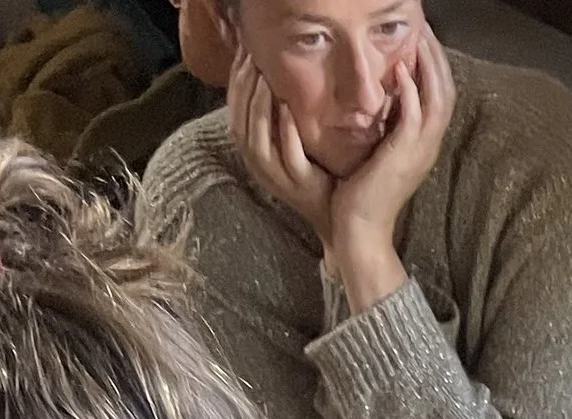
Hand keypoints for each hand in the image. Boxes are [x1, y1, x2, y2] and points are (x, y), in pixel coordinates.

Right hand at [229, 54, 337, 241]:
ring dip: (258, 106)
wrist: (336, 215)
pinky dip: (285, 131)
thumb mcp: (289, 139)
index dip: (235, 80)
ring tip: (263, 77)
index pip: (234, 109)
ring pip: (256, 139)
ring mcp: (278, 177)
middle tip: (251, 56)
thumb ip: (277, 112)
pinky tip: (288, 109)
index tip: (242, 50)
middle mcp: (259, 164)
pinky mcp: (301, 185)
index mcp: (253, 150)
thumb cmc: (314, 172)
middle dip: (242, 87)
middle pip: (239, 121)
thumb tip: (273, 71)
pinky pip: (288, 155)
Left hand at [326, 24, 455, 291]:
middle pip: (445, 91)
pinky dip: (412, 93)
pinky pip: (415, 118)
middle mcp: (428, 145)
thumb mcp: (378, 151)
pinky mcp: (404, 156)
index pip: (438, 95)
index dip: (434, 64)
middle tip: (424, 27)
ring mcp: (419, 151)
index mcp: (423, 143)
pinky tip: (402, 71)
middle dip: (436, 57)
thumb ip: (385, 124)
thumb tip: (380, 96)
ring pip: (437, 100)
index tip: (421, 38)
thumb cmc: (361, 192)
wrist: (360, 228)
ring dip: (429, 67)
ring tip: (418, 38)